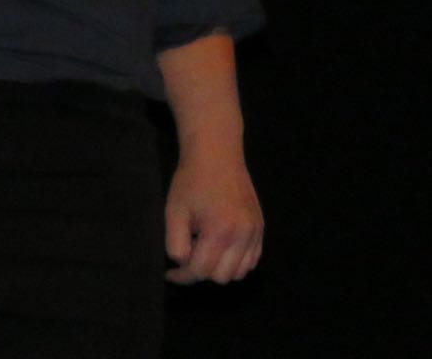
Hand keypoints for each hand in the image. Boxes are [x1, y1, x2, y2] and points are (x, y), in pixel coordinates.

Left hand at [163, 151, 262, 284]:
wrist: (216, 154)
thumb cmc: (192, 181)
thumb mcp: (174, 211)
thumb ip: (176, 244)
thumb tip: (183, 265)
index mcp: (219, 230)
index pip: (200, 271)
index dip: (182, 276)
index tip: (171, 273)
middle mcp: (242, 234)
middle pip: (220, 277)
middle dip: (201, 271)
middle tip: (190, 252)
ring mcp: (255, 231)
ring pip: (238, 273)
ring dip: (220, 269)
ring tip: (206, 249)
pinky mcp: (260, 227)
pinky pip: (252, 261)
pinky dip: (237, 262)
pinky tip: (222, 248)